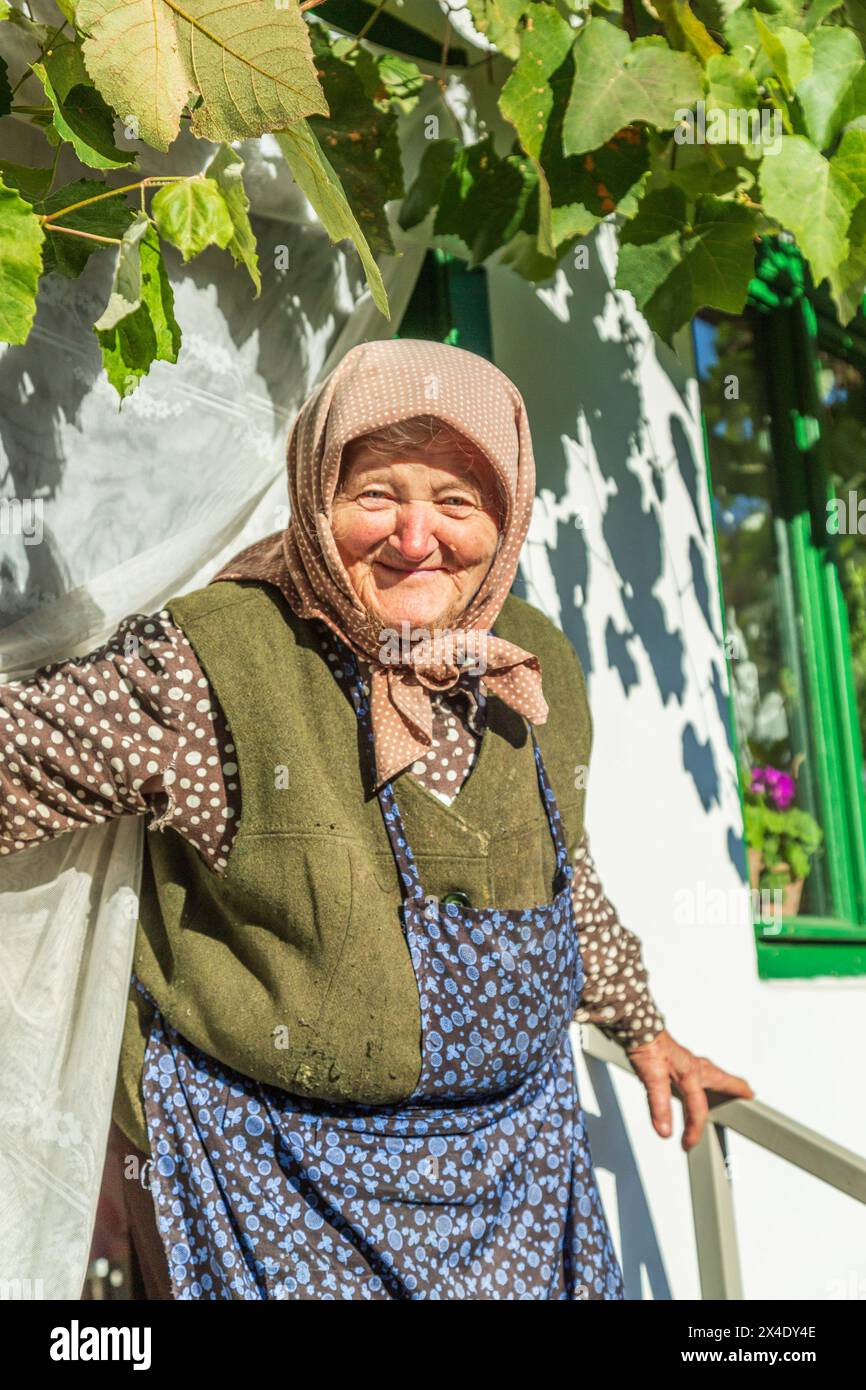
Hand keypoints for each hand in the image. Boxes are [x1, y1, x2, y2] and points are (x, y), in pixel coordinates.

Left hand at [625, 1029, 755, 1152]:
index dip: (694, 1129)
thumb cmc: (645, 1046)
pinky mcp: (678, 1057)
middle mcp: (693, 1066)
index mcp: (691, 1073)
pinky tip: (701, 1078)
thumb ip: (659, 1105)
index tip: (687, 1144)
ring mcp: (687, 1060)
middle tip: (749, 1095)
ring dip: (725, 1081)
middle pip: (722, 1080)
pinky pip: (701, 1069)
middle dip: (736, 1089)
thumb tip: (665, 1130)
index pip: (697, 1108)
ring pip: (713, 1073)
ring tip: (733, 1088)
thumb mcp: (651, 1078)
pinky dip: (710, 1075)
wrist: (635, 1025)